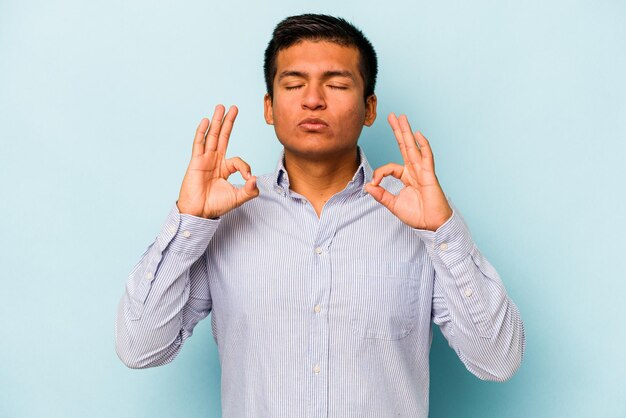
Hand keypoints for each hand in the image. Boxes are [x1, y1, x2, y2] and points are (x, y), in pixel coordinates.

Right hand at [177, 104, 258, 218]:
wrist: (199, 212)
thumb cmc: (216, 206)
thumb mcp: (238, 198)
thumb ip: (250, 190)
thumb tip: (255, 178)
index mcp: (225, 168)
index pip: (238, 160)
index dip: (245, 167)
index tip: (248, 178)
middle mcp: (215, 161)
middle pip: (223, 137)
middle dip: (228, 122)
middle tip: (233, 108)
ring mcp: (205, 159)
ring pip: (212, 136)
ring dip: (217, 121)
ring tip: (220, 107)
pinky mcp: (196, 162)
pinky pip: (199, 144)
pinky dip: (202, 132)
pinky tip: (206, 121)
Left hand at [365, 113, 452, 230]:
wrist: (432, 225)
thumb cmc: (417, 215)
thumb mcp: (393, 205)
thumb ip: (381, 195)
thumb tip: (368, 186)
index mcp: (406, 176)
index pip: (390, 167)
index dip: (380, 173)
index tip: (374, 184)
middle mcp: (414, 170)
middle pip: (404, 146)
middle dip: (398, 131)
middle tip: (392, 116)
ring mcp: (423, 171)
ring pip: (413, 147)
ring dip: (407, 132)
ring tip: (402, 118)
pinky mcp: (430, 175)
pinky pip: (427, 157)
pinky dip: (423, 146)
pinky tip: (418, 134)